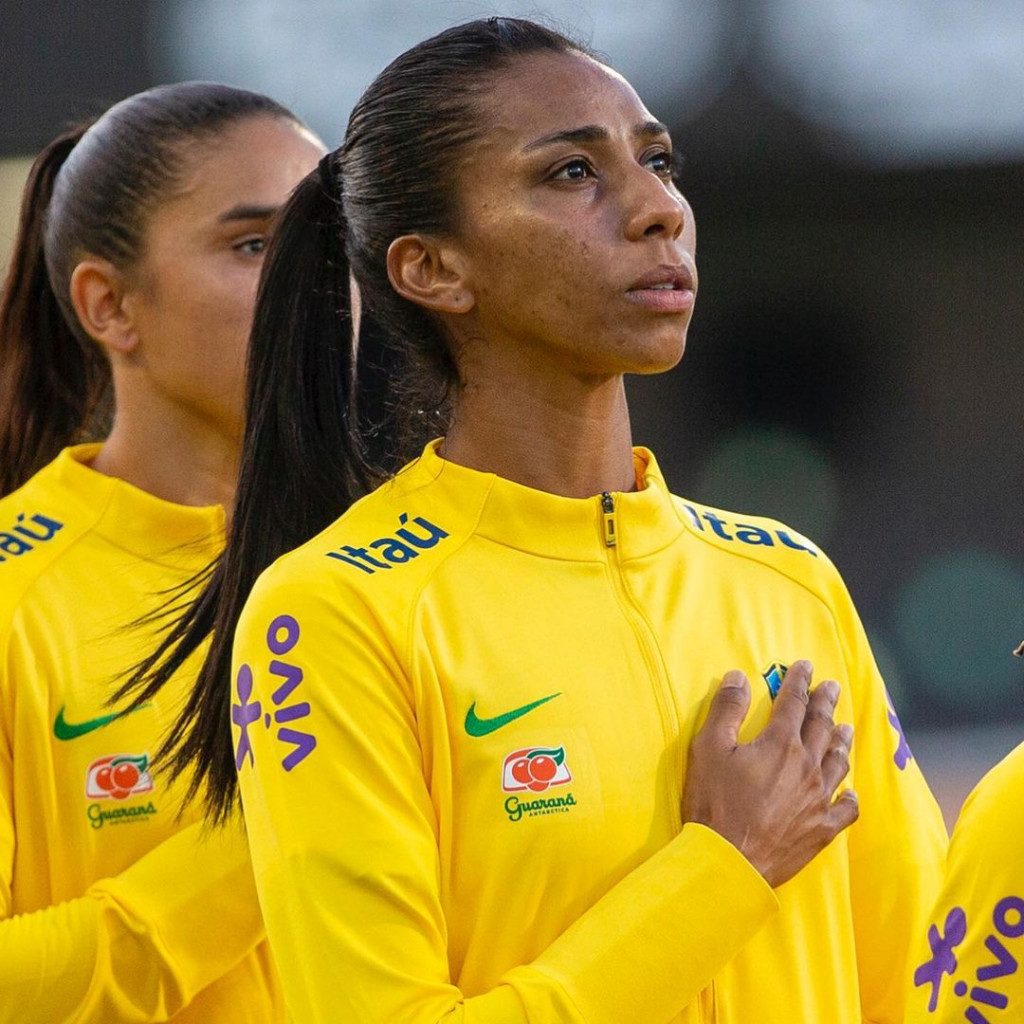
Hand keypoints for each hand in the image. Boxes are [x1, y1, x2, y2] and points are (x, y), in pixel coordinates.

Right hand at [681, 660, 857, 887]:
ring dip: (841, 741)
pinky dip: (849, 797)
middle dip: (826, 703)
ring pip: (837, 762)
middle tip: (832, 687)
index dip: (799, 681)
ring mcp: (817, 799)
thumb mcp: (708, 748)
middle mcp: (806, 766)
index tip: (806, 665)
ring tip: (845, 728)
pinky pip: (844, 809)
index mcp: (780, 743)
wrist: (729, 861)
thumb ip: (726, 709)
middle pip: (821, 727)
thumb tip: (739, 676)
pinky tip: (850, 792)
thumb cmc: (713, 803)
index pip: (793, 703)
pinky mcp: (820, 829)